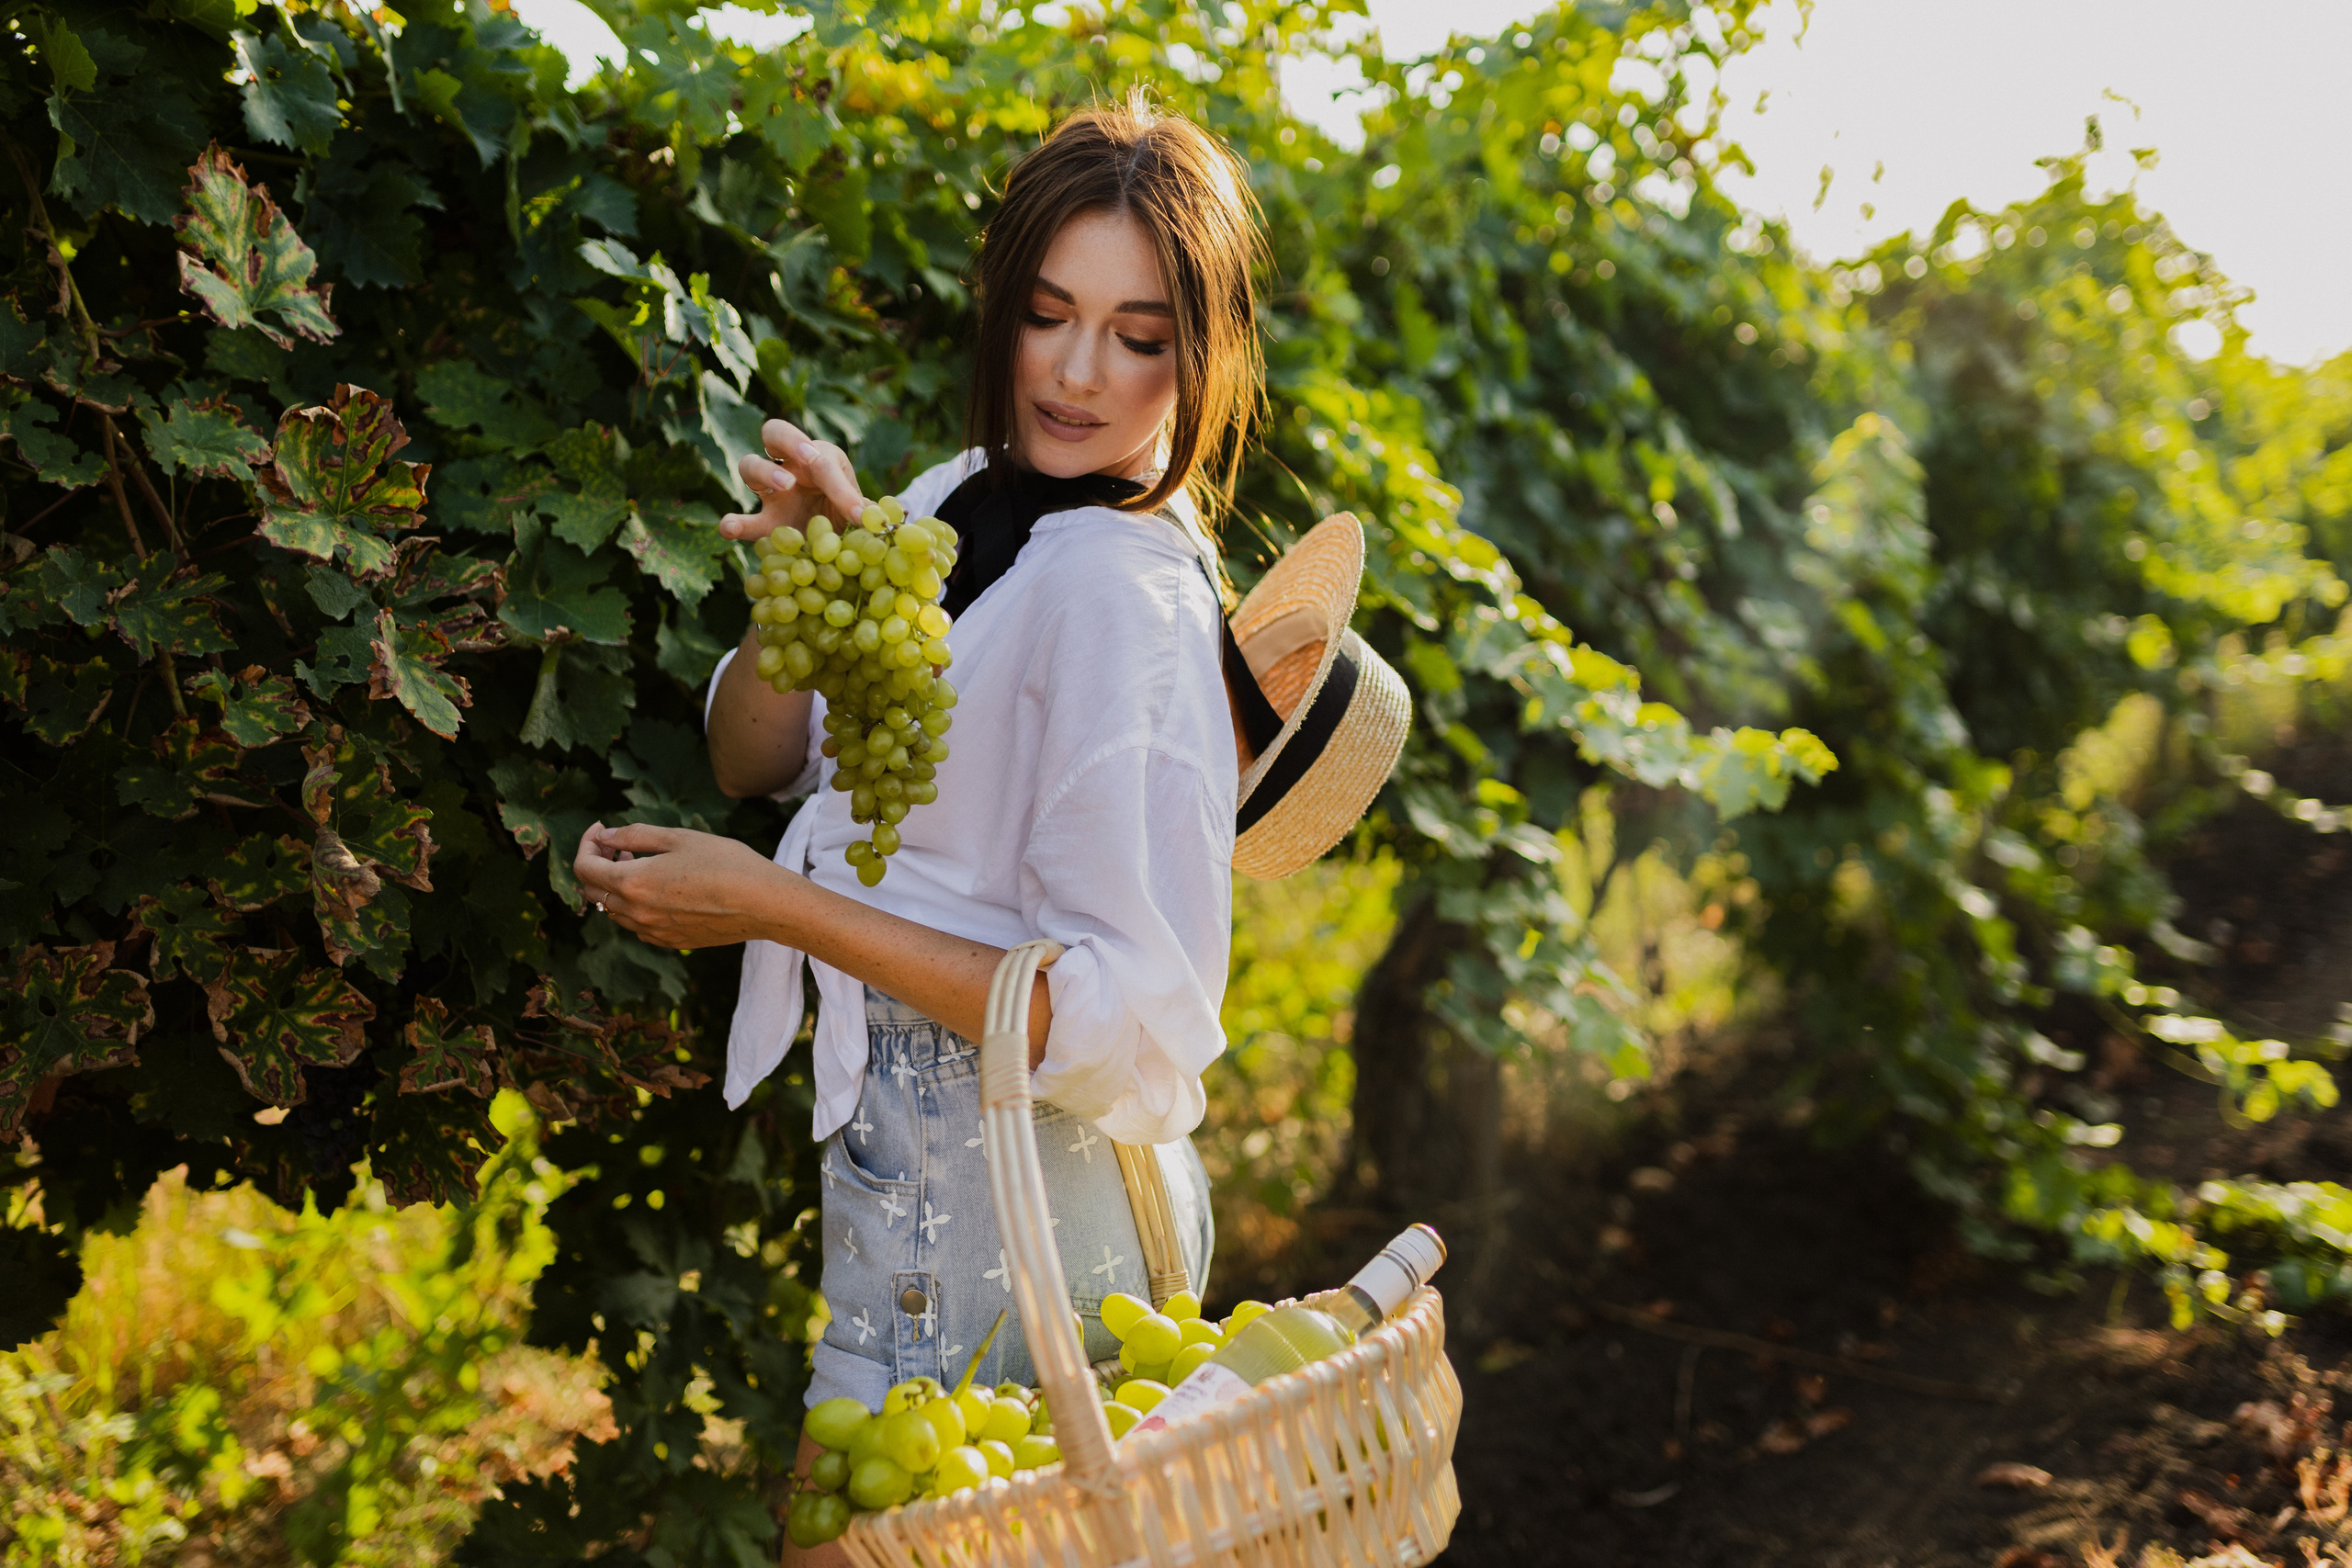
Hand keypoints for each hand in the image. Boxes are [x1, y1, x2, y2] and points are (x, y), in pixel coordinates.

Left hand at [573, 822, 796, 948]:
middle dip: (598, 864)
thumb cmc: (726, 863)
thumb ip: (635, 836)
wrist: (763, 903)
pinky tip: (657, 890)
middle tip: (620, 846)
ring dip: (615, 886)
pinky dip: (633, 907)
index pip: (585, 867)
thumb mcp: (679, 838)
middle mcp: (636, 913)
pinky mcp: (670, 942)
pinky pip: (636, 926)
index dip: (587, 843)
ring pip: (613, 911)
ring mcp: (653, 931)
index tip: (602, 830)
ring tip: (640, 864)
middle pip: (592, 891)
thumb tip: (606, 838)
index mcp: (633, 883)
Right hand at [719, 417, 868, 544]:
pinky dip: (733, 523)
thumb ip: (865, 511)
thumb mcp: (860, 508)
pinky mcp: (763, 521)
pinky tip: (729, 529)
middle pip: (774, 433)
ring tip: (784, 486)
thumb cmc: (848, 511)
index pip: (825, 462)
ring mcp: (772, 491)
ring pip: (750, 465)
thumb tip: (875, 519)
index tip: (856, 512)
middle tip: (807, 459)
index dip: (842, 488)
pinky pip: (744, 518)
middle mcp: (790, 465)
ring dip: (764, 472)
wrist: (838, 534)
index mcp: (820, 456)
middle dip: (788, 440)